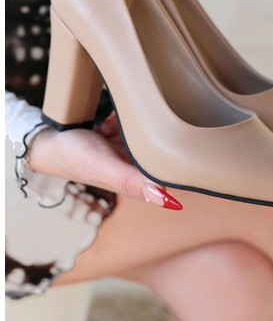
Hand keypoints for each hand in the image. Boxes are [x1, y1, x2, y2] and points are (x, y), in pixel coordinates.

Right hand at [28, 114, 181, 209]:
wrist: (49, 142)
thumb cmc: (76, 157)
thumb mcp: (105, 168)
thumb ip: (133, 182)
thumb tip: (169, 201)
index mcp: (139, 181)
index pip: (172, 174)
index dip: (175, 157)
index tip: (163, 141)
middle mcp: (138, 168)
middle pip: (162, 147)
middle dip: (146, 133)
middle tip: (125, 131)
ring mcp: (131, 152)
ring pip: (148, 131)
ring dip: (131, 124)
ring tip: (111, 129)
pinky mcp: (124, 138)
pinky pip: (135, 123)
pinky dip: (122, 119)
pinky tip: (107, 125)